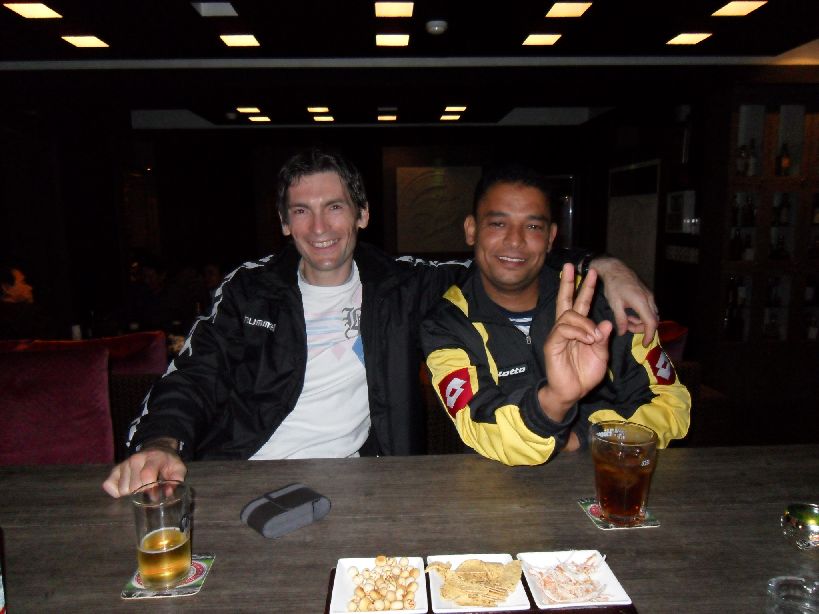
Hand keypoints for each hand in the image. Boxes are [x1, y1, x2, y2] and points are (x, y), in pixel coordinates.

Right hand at [102, 439, 186, 497]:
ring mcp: (124, 463)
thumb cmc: (168, 462)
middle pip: (133, 486)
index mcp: (153, 458)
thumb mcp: (178, 468)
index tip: (154, 495)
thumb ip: (176, 480)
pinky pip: (108, 485)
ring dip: (130, 493)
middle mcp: (136, 459)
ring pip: (122, 488)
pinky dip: (116, 491)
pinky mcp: (116, 469)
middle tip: (148, 491)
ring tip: (139, 488)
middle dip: (142, 493)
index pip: (146, 475)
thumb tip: (168, 493)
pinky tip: (127, 489)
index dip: (150, 488)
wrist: (157, 449)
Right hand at [539, 264, 612, 420]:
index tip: (593, 273)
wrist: (571, 393)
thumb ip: (602, 339)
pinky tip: (588, 339)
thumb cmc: (584, 375)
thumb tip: (607, 322)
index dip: (586, 289)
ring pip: (569, 314)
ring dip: (586, 323)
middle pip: (565, 300)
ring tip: (595, 337)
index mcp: (578, 329)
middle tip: (570, 265)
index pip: (581, 304)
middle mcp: (566, 328)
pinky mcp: (553, 343)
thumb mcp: (600, 356)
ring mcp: (558, 335)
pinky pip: (565, 328)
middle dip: (569, 282)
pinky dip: (579, 331)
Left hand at [590, 256, 657, 345]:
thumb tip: (622, 333)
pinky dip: (641, 315)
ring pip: (651, 315)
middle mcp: (649, 299)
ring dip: (641, 322)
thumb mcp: (614, 304)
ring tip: (625, 320)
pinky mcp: (647, 294)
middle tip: (626, 328)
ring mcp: (649, 296)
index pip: (651, 323)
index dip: (649, 335)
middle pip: (653, 320)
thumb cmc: (613, 285)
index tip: (644, 344)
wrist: (615, 268)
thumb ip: (620, 320)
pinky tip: (629, 314)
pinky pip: (649, 309)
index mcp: (641, 302)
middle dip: (642, 328)